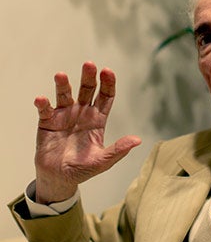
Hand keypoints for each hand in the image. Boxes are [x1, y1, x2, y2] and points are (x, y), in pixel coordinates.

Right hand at [31, 64, 141, 203]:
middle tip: (89, 64)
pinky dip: (43, 104)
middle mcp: (81, 114)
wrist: (60, 176)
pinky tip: (42, 99)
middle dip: (88, 77)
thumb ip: (118, 150)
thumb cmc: (83, 168)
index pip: (105, 98)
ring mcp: (63, 116)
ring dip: (62, 85)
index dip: (107, 84)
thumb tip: (138, 140)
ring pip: (64, 95)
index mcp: (97, 121)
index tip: (108, 71)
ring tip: (61, 75)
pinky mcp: (47, 122)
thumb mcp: (104, 160)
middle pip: (86, 91)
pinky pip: (45, 110)